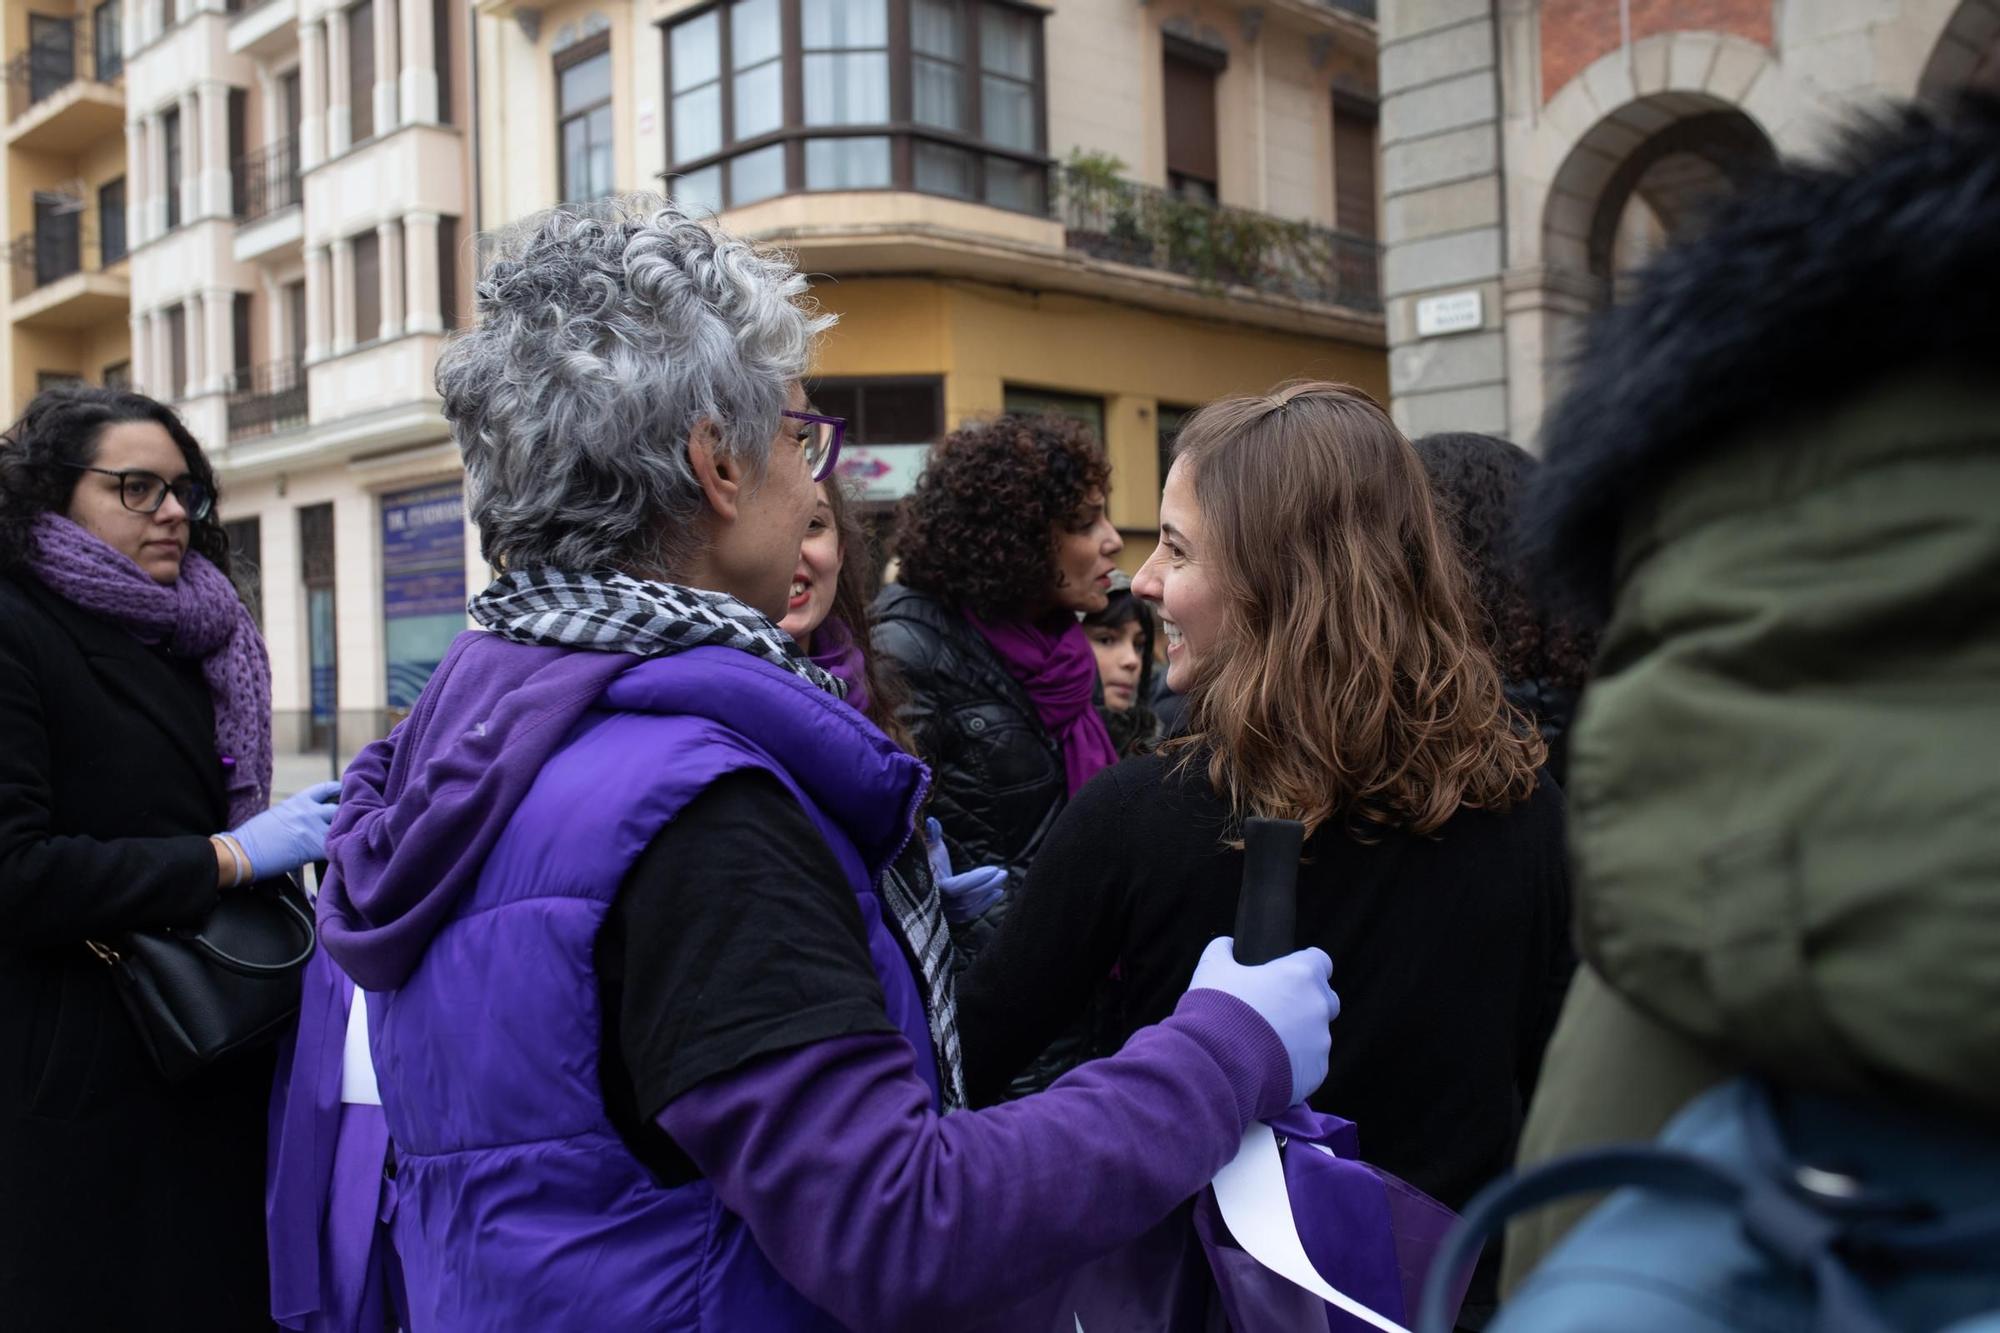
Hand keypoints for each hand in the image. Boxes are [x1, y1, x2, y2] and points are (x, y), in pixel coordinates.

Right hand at [227, 781, 340, 879]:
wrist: (240, 852)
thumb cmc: (252, 837)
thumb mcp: (277, 815)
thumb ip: (297, 814)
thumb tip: (308, 821)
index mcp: (298, 801)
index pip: (327, 789)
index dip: (340, 793)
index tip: (348, 797)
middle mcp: (308, 811)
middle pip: (341, 808)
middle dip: (348, 816)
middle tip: (353, 824)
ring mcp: (312, 827)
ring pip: (341, 828)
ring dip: (346, 835)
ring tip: (349, 842)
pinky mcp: (312, 847)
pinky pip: (335, 847)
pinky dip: (339, 852)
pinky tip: (341, 857)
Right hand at [923, 816, 1005, 923]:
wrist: (915, 874)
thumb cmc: (923, 856)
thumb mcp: (927, 844)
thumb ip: (930, 835)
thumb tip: (932, 822)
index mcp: (929, 885)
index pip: (956, 888)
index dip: (976, 880)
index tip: (994, 869)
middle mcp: (934, 903)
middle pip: (965, 900)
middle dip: (986, 886)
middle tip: (1003, 873)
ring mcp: (940, 912)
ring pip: (967, 911)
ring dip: (986, 898)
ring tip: (1001, 886)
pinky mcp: (947, 915)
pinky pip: (966, 915)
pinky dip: (981, 907)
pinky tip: (994, 894)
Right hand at [1186, 936, 1339, 1105]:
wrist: (1217, 1065)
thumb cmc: (1217, 1011)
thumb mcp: (1212, 969)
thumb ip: (1223, 950)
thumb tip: (1228, 946)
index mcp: (1301, 975)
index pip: (1320, 961)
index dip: (1303, 965)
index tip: (1286, 974)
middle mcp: (1319, 1006)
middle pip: (1324, 998)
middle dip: (1304, 1002)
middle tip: (1272, 1010)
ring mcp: (1321, 1041)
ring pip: (1317, 1034)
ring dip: (1297, 1035)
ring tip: (1262, 1044)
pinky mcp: (1316, 1071)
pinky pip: (1310, 1063)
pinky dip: (1294, 1064)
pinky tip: (1267, 1066)